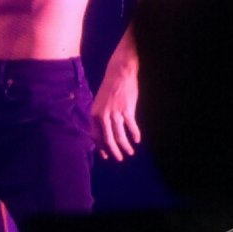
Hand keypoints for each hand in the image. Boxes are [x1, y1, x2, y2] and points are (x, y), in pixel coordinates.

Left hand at [91, 47, 140, 161]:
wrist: (119, 73)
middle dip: (114, 151)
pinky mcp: (127, 110)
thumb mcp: (99, 102)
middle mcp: (103, 115)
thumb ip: (100, 116)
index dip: (101, 148)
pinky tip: (137, 139)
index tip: (106, 156)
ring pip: (120, 136)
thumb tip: (103, 131)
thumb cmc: (110, 87)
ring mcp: (115, 113)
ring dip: (125, 146)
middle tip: (119, 158)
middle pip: (108, 139)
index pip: (96, 136)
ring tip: (130, 152)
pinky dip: (135, 135)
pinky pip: (131, 127)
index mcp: (95, 113)